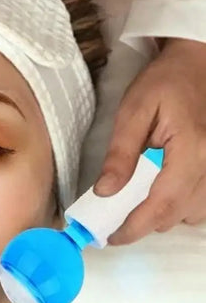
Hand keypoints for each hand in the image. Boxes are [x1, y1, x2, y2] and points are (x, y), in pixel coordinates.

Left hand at [94, 38, 205, 244]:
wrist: (198, 65)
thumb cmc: (164, 83)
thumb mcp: (133, 111)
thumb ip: (121, 153)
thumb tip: (105, 192)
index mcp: (191, 150)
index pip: (162, 204)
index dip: (135, 227)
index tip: (110, 237)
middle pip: (176, 214)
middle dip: (143, 223)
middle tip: (113, 218)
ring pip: (191, 214)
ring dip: (161, 215)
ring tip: (135, 201)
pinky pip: (202, 204)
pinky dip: (178, 206)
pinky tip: (161, 191)